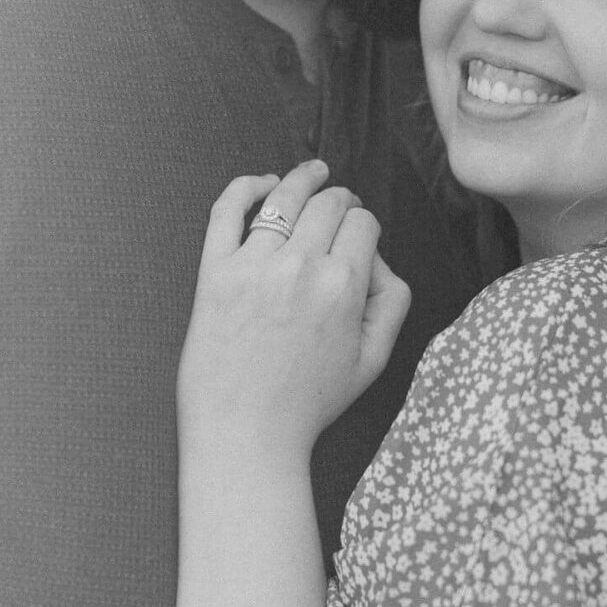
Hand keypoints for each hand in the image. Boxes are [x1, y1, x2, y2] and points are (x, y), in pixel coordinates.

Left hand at [178, 159, 413, 462]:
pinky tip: (262, 184)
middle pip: (329, 203)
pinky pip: (227, 210)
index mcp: (343, 286)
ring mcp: (253, 265)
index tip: (359, 236)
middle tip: (341, 206)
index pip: (363, 223)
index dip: (365, 225)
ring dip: (303, 179)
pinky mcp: (215, 272)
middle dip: (341, 199)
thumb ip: (391, 302)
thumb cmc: (308, 403)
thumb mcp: (374, 360)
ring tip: (312, 172)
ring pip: (285, 197)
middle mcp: (300, 267)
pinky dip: (246, 186)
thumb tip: (378, 260)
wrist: (245, 434)